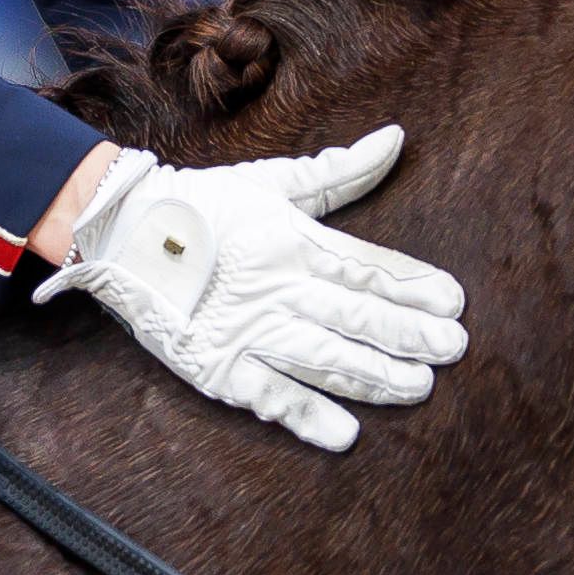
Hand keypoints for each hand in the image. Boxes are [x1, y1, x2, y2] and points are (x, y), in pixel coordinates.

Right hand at [32, 130, 465, 450]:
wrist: (119, 234)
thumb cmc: (202, 204)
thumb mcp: (271, 180)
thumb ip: (338, 171)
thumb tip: (396, 138)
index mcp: (292, 240)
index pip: (366, 265)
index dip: (412, 285)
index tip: (454, 300)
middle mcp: (277, 286)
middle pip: (355, 313)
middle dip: (408, 333)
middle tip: (454, 348)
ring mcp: (248, 330)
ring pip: (323, 356)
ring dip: (374, 376)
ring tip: (418, 387)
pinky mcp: (218, 367)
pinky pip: (269, 396)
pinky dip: (306, 416)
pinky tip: (344, 435)